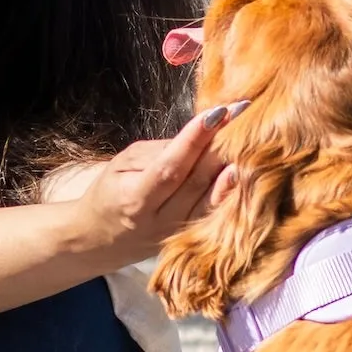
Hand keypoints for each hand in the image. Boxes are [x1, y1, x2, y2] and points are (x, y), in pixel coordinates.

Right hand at [73, 106, 238, 268]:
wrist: (100, 239)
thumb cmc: (111, 192)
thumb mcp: (122, 164)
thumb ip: (159, 151)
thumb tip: (199, 137)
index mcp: (135, 199)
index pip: (170, 166)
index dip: (195, 139)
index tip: (218, 112)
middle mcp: (159, 221)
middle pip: (197, 181)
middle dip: (221, 145)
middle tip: (242, 114)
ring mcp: (177, 235)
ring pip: (213, 200)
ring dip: (234, 168)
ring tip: (251, 140)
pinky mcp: (191, 240)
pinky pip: (216, 214)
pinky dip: (233, 192)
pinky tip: (247, 170)